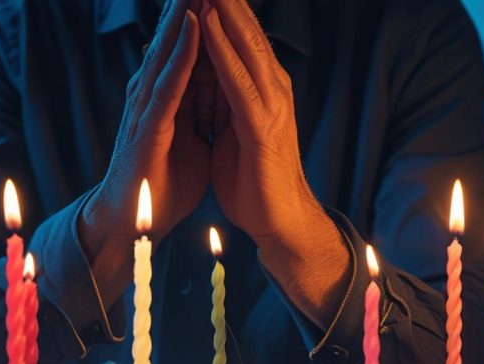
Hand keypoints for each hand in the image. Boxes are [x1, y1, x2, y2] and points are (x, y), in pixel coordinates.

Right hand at [80, 1, 207, 299]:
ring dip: (184, 13)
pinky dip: (181, 55)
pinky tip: (193, 29)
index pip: (183, 46)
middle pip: (172, 38)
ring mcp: (146, 110)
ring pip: (167, 51)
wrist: (135, 225)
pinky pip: (169, 85)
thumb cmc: (161, 184)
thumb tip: (215, 94)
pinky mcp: (147, 130)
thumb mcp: (189, 139)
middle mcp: (151, 95)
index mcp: (165, 98)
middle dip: (188, 1)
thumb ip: (198, 111)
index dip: (199, 13)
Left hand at [200, 0, 349, 327]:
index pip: (242, 35)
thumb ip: (227, 97)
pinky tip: (205, 29)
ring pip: (245, 48)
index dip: (223, 3)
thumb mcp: (235, 127)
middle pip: (246, 30)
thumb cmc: (254, 178)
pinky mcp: (262, 129)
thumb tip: (210, 73)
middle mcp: (272, 88)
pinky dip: (221, 54)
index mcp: (262, 88)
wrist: (278, 221)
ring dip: (223, 11)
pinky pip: (238, 84)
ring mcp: (271, 106)